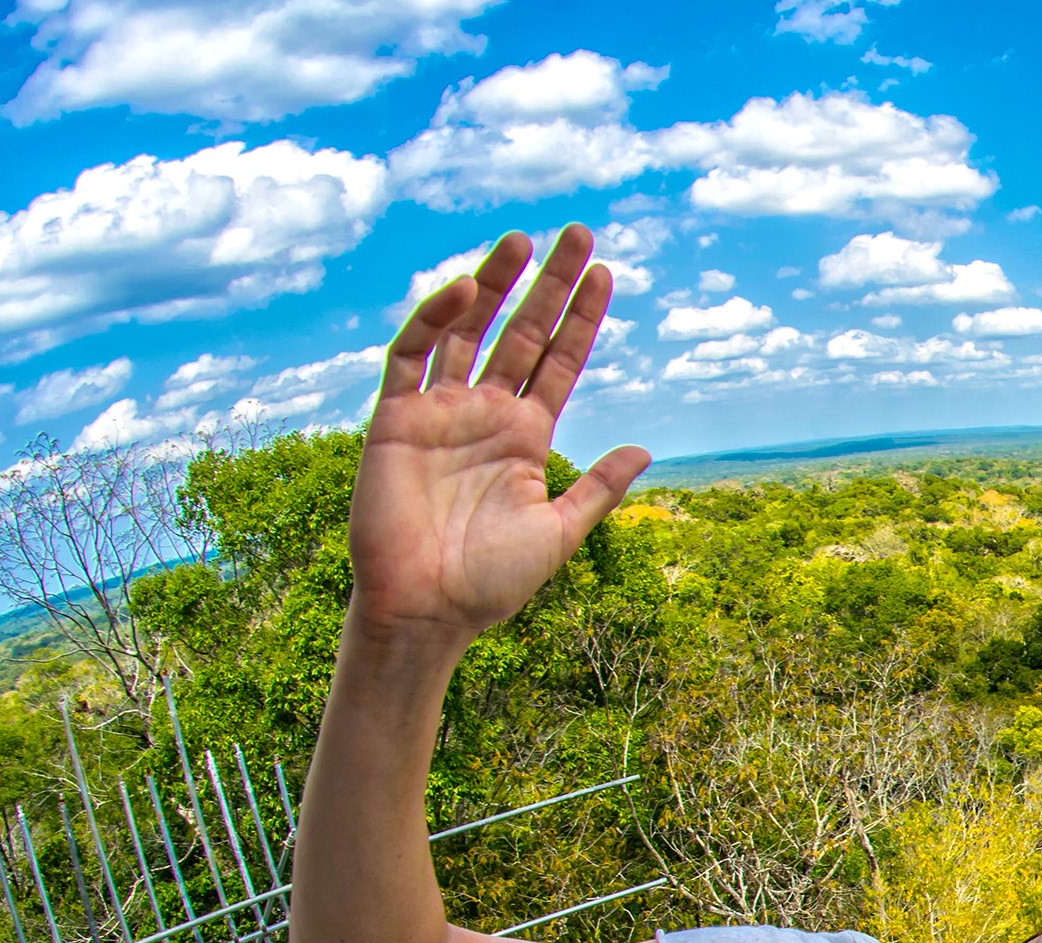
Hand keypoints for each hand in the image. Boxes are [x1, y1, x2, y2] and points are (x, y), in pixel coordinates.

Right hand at [349, 226, 648, 646]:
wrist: (428, 611)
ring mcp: (440, 411)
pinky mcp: (395, 418)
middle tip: (578, 233)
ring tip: (523, 239)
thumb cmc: (491, 582)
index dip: (581, 320)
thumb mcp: (560, 531)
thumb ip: (598, 488)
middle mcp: (485, 414)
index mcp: (526, 437)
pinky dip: (436, 321)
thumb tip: (646, 448)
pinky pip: (413, 356)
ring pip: (469, 330)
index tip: (605, 275)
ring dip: (495, 284)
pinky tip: (469, 291)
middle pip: (522, 333)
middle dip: (549, 285)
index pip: (559, 363)